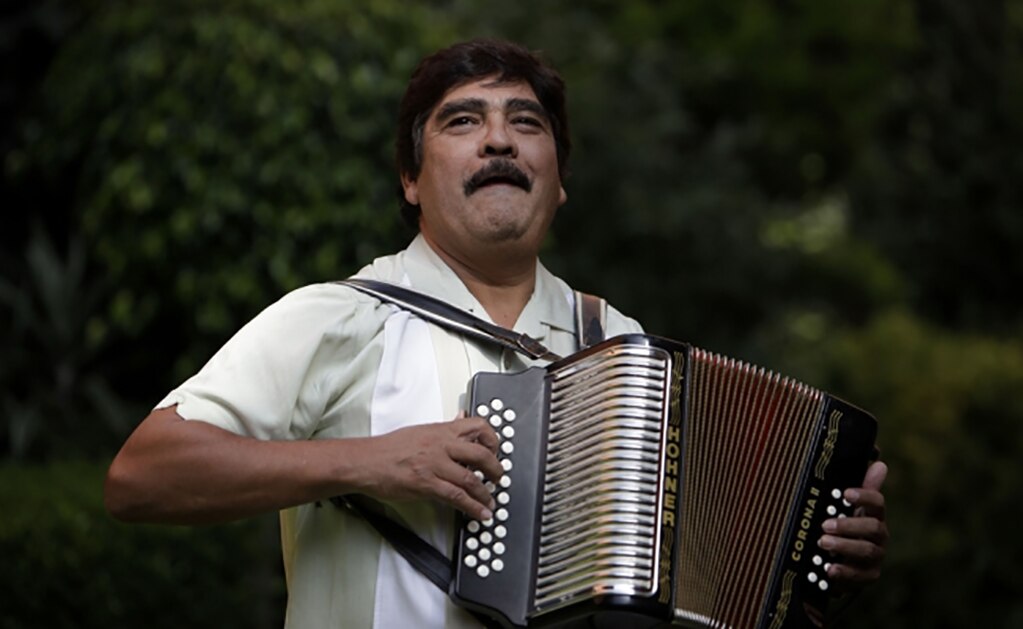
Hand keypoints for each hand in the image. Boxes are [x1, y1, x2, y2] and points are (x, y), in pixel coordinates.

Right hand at [360, 415, 501, 520]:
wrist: (366, 461)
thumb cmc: (389, 448)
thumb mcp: (421, 431)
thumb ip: (445, 428)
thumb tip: (461, 419)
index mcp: (441, 430)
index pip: (478, 426)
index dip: (493, 440)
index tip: (496, 451)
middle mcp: (441, 445)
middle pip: (481, 454)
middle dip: (496, 470)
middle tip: (499, 479)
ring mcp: (434, 465)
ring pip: (471, 479)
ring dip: (486, 494)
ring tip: (491, 502)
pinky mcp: (426, 484)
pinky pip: (456, 497)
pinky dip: (472, 507)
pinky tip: (479, 513)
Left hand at [819, 460, 888, 588]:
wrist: (844, 560)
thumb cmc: (846, 527)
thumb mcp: (849, 507)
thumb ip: (861, 488)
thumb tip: (880, 462)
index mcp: (875, 515)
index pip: (878, 503)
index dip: (865, 496)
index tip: (846, 493)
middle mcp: (880, 536)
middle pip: (874, 528)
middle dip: (849, 525)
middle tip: (826, 524)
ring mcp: (876, 557)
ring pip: (867, 551)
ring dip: (844, 546)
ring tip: (822, 542)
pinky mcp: (868, 576)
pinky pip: (860, 576)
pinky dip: (844, 572)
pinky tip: (828, 567)